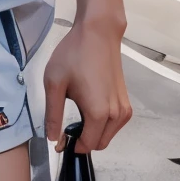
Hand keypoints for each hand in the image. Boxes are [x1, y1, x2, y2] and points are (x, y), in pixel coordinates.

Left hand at [43, 19, 131, 153]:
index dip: (71, 146)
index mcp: (98, 112)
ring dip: (92, 133)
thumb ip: (53, 115)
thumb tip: (53, 138)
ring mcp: (124, 109)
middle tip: (65, 126)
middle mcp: (116, 115)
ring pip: (107, 136)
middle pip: (98, 144)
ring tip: (76, 113)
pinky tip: (89, 107)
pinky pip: (114, 125)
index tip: (59, 139)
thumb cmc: (75, 55)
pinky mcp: (126, 102)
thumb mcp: (55, 84)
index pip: (86, 146)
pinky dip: (102, 124)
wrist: (98, 34)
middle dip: (82, 141)